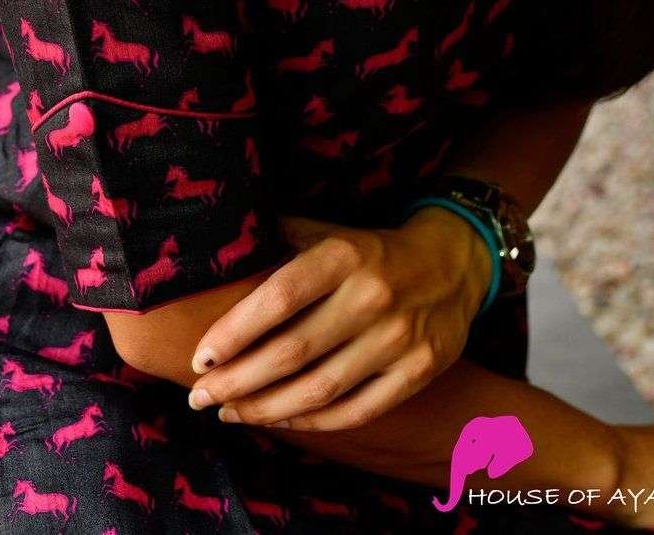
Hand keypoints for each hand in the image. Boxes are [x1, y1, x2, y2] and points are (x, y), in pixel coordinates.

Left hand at [185, 206, 492, 431]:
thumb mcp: (330, 231)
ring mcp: (400, 338)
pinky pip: (357, 410)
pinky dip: (313, 421)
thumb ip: (281, 239)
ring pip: (320, 389)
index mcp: (344, 255)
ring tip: (228, 412)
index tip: (200, 358)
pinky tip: (280, 419)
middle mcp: (372, 296)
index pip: (279, 297)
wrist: (455, 261)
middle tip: (199, 397)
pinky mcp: (420, 370)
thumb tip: (222, 247)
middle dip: (237, 381)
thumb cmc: (373, 250)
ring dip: (266, 409)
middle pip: (293, 352)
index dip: (234, 331)